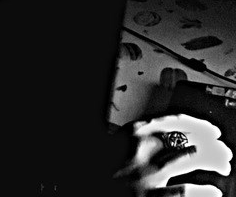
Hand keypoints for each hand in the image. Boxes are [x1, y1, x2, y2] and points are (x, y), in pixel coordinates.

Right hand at [113, 114, 232, 196]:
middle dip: (212, 145)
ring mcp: (147, 173)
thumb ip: (143, 136)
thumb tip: (177, 136)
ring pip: (191, 159)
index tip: (213, 131)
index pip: (176, 120)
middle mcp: (142, 147)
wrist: (88, 185)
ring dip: (214, 162)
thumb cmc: (105, 165)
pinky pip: (186, 192)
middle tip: (224, 152)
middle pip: (187, 137)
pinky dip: (205, 192)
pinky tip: (214, 192)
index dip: (200, 125)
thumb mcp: (120, 142)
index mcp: (134, 131)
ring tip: (223, 167)